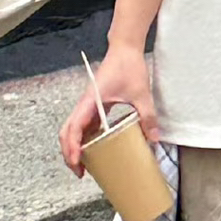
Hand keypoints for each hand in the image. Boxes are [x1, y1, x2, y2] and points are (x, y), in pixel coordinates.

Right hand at [60, 40, 158, 174]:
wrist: (124, 48)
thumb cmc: (128, 66)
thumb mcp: (141, 93)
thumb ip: (147, 116)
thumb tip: (154, 139)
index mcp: (91, 100)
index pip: (75, 127)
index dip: (72, 146)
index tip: (77, 162)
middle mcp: (85, 104)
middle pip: (66, 131)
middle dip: (68, 153)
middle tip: (79, 171)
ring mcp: (87, 104)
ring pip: (72, 129)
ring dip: (73, 147)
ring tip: (83, 166)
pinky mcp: (93, 104)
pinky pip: (83, 125)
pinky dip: (82, 139)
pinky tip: (94, 149)